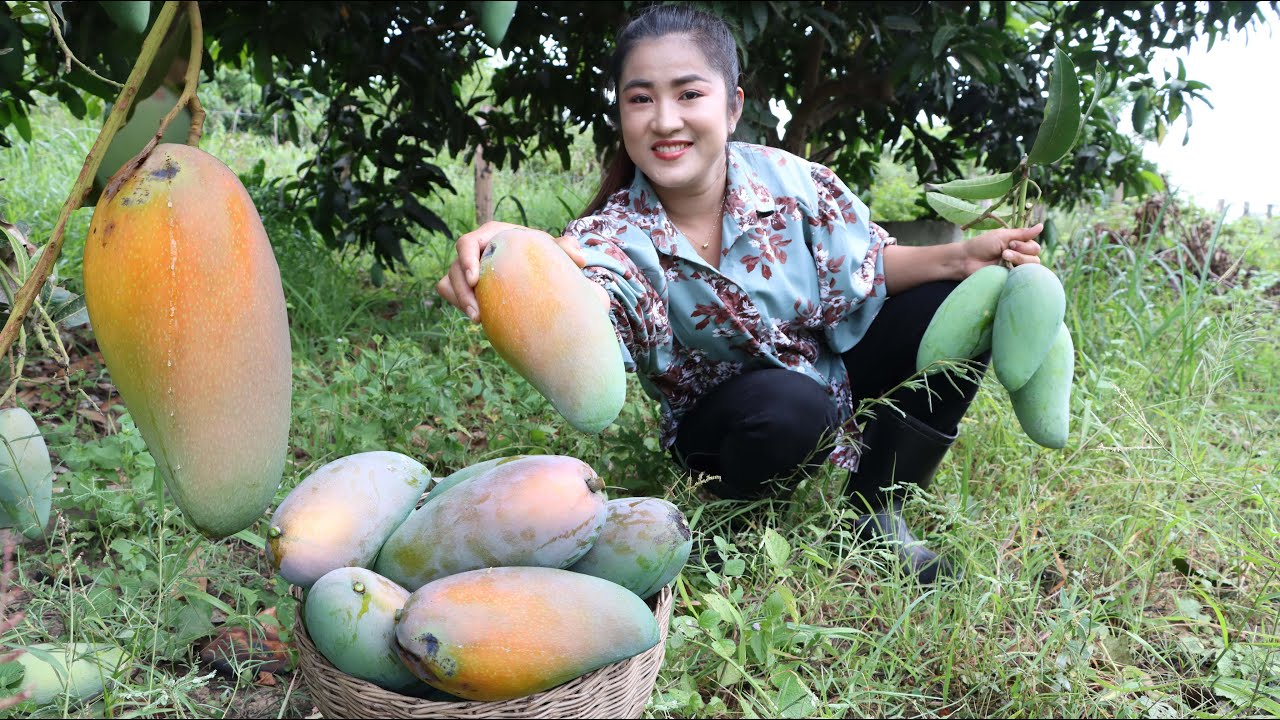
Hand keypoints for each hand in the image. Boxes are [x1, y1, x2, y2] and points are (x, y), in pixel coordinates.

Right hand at [435, 222, 588, 321]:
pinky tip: (479, 318)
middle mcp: (474, 251)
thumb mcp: (552, 250)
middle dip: (462, 292)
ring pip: (449, 283)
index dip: (466, 259)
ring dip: (460, 302)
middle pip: (455, 268)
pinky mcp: (463, 286)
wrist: (534, 270)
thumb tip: (579, 257)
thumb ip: (564, 249)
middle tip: (476, 314)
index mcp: (490, 236)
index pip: (467, 243)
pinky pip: (450, 293)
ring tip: (479, 320)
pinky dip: (459, 304)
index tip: (476, 280)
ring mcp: (466, 269)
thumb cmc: (541, 254)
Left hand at [959, 223, 1043, 277]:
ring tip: (1003, 257)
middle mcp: (1019, 257)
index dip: (1025, 245)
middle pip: (1035, 257)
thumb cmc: (982, 245)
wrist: (967, 260)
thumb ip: (1022, 234)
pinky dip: (1016, 272)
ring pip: (1031, 267)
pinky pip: (1022, 278)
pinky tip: (1006, 268)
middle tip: (1005, 251)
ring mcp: (1015, 269)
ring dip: (1018, 260)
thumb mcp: (1003, 236)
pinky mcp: (1009, 279)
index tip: (1010, 243)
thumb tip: (1042, 226)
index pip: (1035, 247)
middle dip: (1021, 252)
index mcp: (1019, 245)